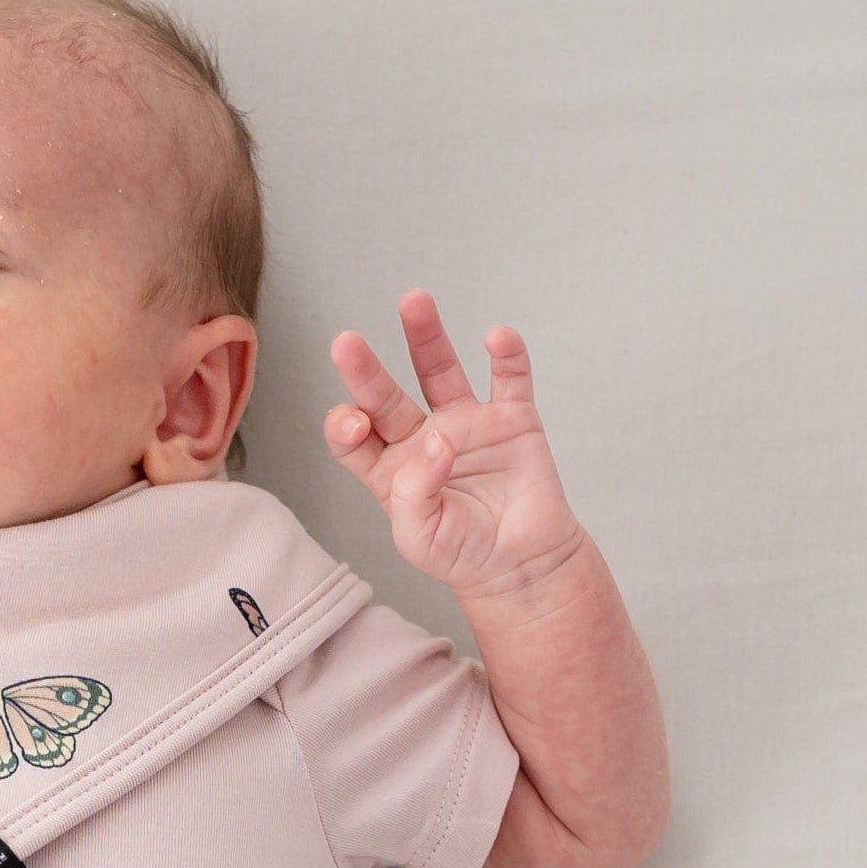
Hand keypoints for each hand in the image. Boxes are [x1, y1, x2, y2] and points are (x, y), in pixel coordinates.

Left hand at [324, 296, 584, 606]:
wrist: (521, 565)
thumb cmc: (462, 554)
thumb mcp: (421, 538)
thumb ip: (413, 493)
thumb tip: (437, 440)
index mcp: (389, 469)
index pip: (354, 436)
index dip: (345, 424)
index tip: (355, 423)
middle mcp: (422, 437)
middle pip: (386, 395)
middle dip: (365, 369)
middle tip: (345, 343)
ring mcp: (467, 422)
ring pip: (440, 370)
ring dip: (425, 336)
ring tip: (413, 301)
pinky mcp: (512, 418)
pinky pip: (510, 377)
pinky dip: (507, 354)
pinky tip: (496, 337)